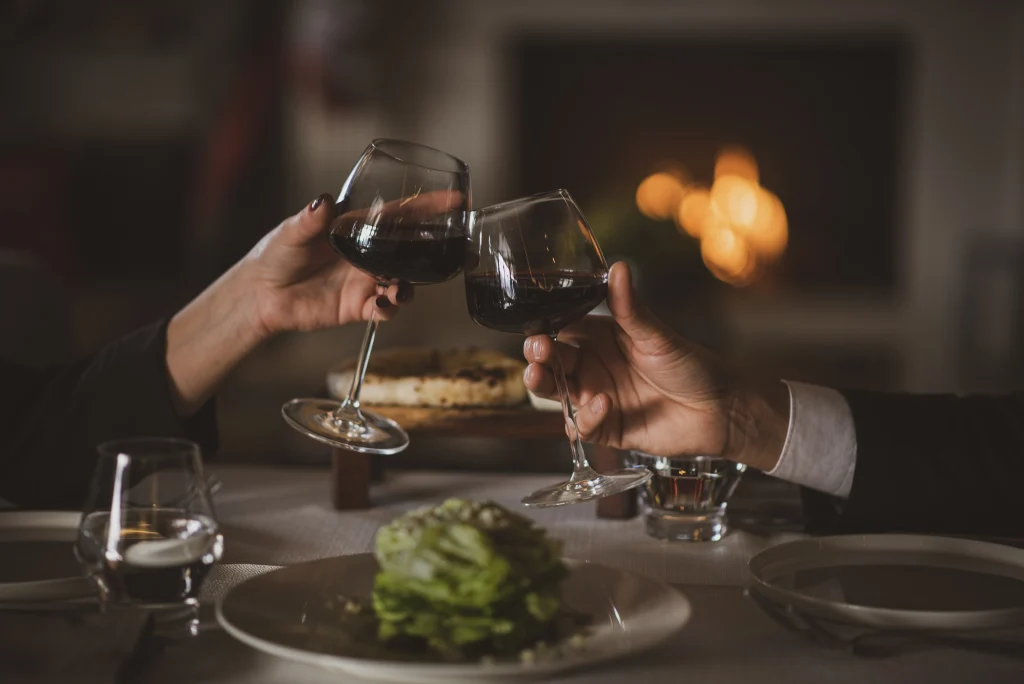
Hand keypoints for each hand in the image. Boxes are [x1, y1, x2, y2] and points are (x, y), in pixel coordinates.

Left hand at [166, 192, 458, 415]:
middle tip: (456, 252)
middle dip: (434, 250)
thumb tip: (323, 202)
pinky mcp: (358, 306)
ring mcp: (365, 281)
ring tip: (401, 288)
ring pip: (403, 281)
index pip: (400, 214)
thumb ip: (310, 220)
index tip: (456, 200)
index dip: (429, 207)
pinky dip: (391, 307)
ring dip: (410, 284)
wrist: (260, 295)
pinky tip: (386, 304)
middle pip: (410, 249)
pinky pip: (385, 309)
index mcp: (357, 228)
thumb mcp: (290, 232)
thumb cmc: (274, 255)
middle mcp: (367, 254)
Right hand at [522, 262, 788, 469]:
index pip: (561, 330)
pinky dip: (585, 417)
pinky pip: (582, 426)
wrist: (720, 410)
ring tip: (540, 375)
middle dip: (538, 357)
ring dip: (544, 385)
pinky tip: (602, 404)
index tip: (538, 326)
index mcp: (600, 339)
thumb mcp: (657, 335)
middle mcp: (593, 368)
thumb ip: (630, 308)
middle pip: (552, 362)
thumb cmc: (691, 366)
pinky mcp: (606, 429)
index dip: (545, 329)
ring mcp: (596, 399)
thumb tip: (618, 268)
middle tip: (536, 351)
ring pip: (556, 394)